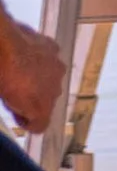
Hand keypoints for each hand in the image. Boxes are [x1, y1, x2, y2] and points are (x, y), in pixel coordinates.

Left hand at [0, 5, 64, 137]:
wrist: (5, 44)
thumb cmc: (3, 76)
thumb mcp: (7, 101)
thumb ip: (20, 108)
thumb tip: (23, 108)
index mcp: (43, 106)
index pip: (41, 125)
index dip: (27, 121)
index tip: (17, 113)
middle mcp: (56, 89)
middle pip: (49, 100)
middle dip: (36, 97)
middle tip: (19, 90)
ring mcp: (58, 67)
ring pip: (52, 79)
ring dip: (42, 78)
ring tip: (24, 71)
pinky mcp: (55, 49)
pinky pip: (51, 59)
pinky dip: (43, 60)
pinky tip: (29, 55)